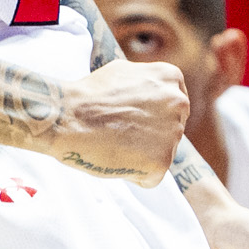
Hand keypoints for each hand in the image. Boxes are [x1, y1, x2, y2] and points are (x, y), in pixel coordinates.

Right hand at [51, 58, 190, 181]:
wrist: (69, 117)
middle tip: (120, 134)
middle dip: (149, 136)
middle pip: (170, 130)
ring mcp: (173, 134)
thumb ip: (147, 82)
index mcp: (172, 79)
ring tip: (114, 144)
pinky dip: (134, 174)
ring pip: (161, 154)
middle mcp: (179, 104)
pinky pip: (150, 176)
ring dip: (140, 155)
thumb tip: (155, 90)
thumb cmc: (89, 95)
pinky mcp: (162, 162)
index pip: (174, 106)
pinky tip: (115, 159)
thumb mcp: (124, 72)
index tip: (133, 121)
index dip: (151, 116)